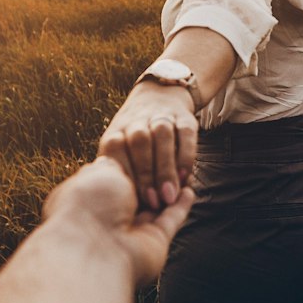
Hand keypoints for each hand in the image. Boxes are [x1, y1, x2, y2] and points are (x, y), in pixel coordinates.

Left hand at [43, 155, 193, 286]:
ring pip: (157, 205)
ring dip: (169, 189)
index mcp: (91, 197)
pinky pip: (172, 219)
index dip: (129, 162)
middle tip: (167, 158)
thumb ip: (112, 163)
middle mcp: (111, 215)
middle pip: (137, 191)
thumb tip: (114, 158)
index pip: (114, 176)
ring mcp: (133, 229)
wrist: (94, 248)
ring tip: (182, 171)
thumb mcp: (99, 172)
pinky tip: (189, 190)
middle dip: (151, 176)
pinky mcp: (155, 241)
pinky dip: (182, 205)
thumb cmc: (89, 206)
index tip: (144, 147)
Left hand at [97, 81, 197, 212]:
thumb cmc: (136, 143)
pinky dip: (186, 157)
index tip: (129, 200)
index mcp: (117, 132)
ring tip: (170, 195)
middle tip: (153, 203)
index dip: (124, 173)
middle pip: (139, 141)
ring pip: (162, 135)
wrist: (160, 95)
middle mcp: (137, 120)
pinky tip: (185, 179)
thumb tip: (119, 208)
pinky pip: (186, 135)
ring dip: (166, 167)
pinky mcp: (186, 118)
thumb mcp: (120, 152)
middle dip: (146, 173)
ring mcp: (161, 116)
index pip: (116, 148)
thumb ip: (119, 174)